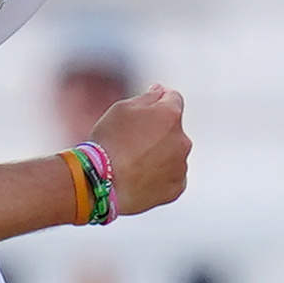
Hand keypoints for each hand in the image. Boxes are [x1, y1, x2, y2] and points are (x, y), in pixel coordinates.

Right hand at [90, 85, 189, 218]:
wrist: (101, 184)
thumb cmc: (108, 144)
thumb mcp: (121, 109)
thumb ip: (147, 97)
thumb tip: (159, 92)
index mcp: (170, 116)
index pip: (173, 99)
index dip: (159, 102)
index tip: (147, 111)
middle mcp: (182, 141)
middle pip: (173, 131)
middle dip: (159, 133)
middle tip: (132, 143)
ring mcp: (180, 167)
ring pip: (173, 156)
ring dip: (160, 156)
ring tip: (133, 164)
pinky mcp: (176, 189)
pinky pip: (171, 178)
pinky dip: (160, 177)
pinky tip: (139, 178)